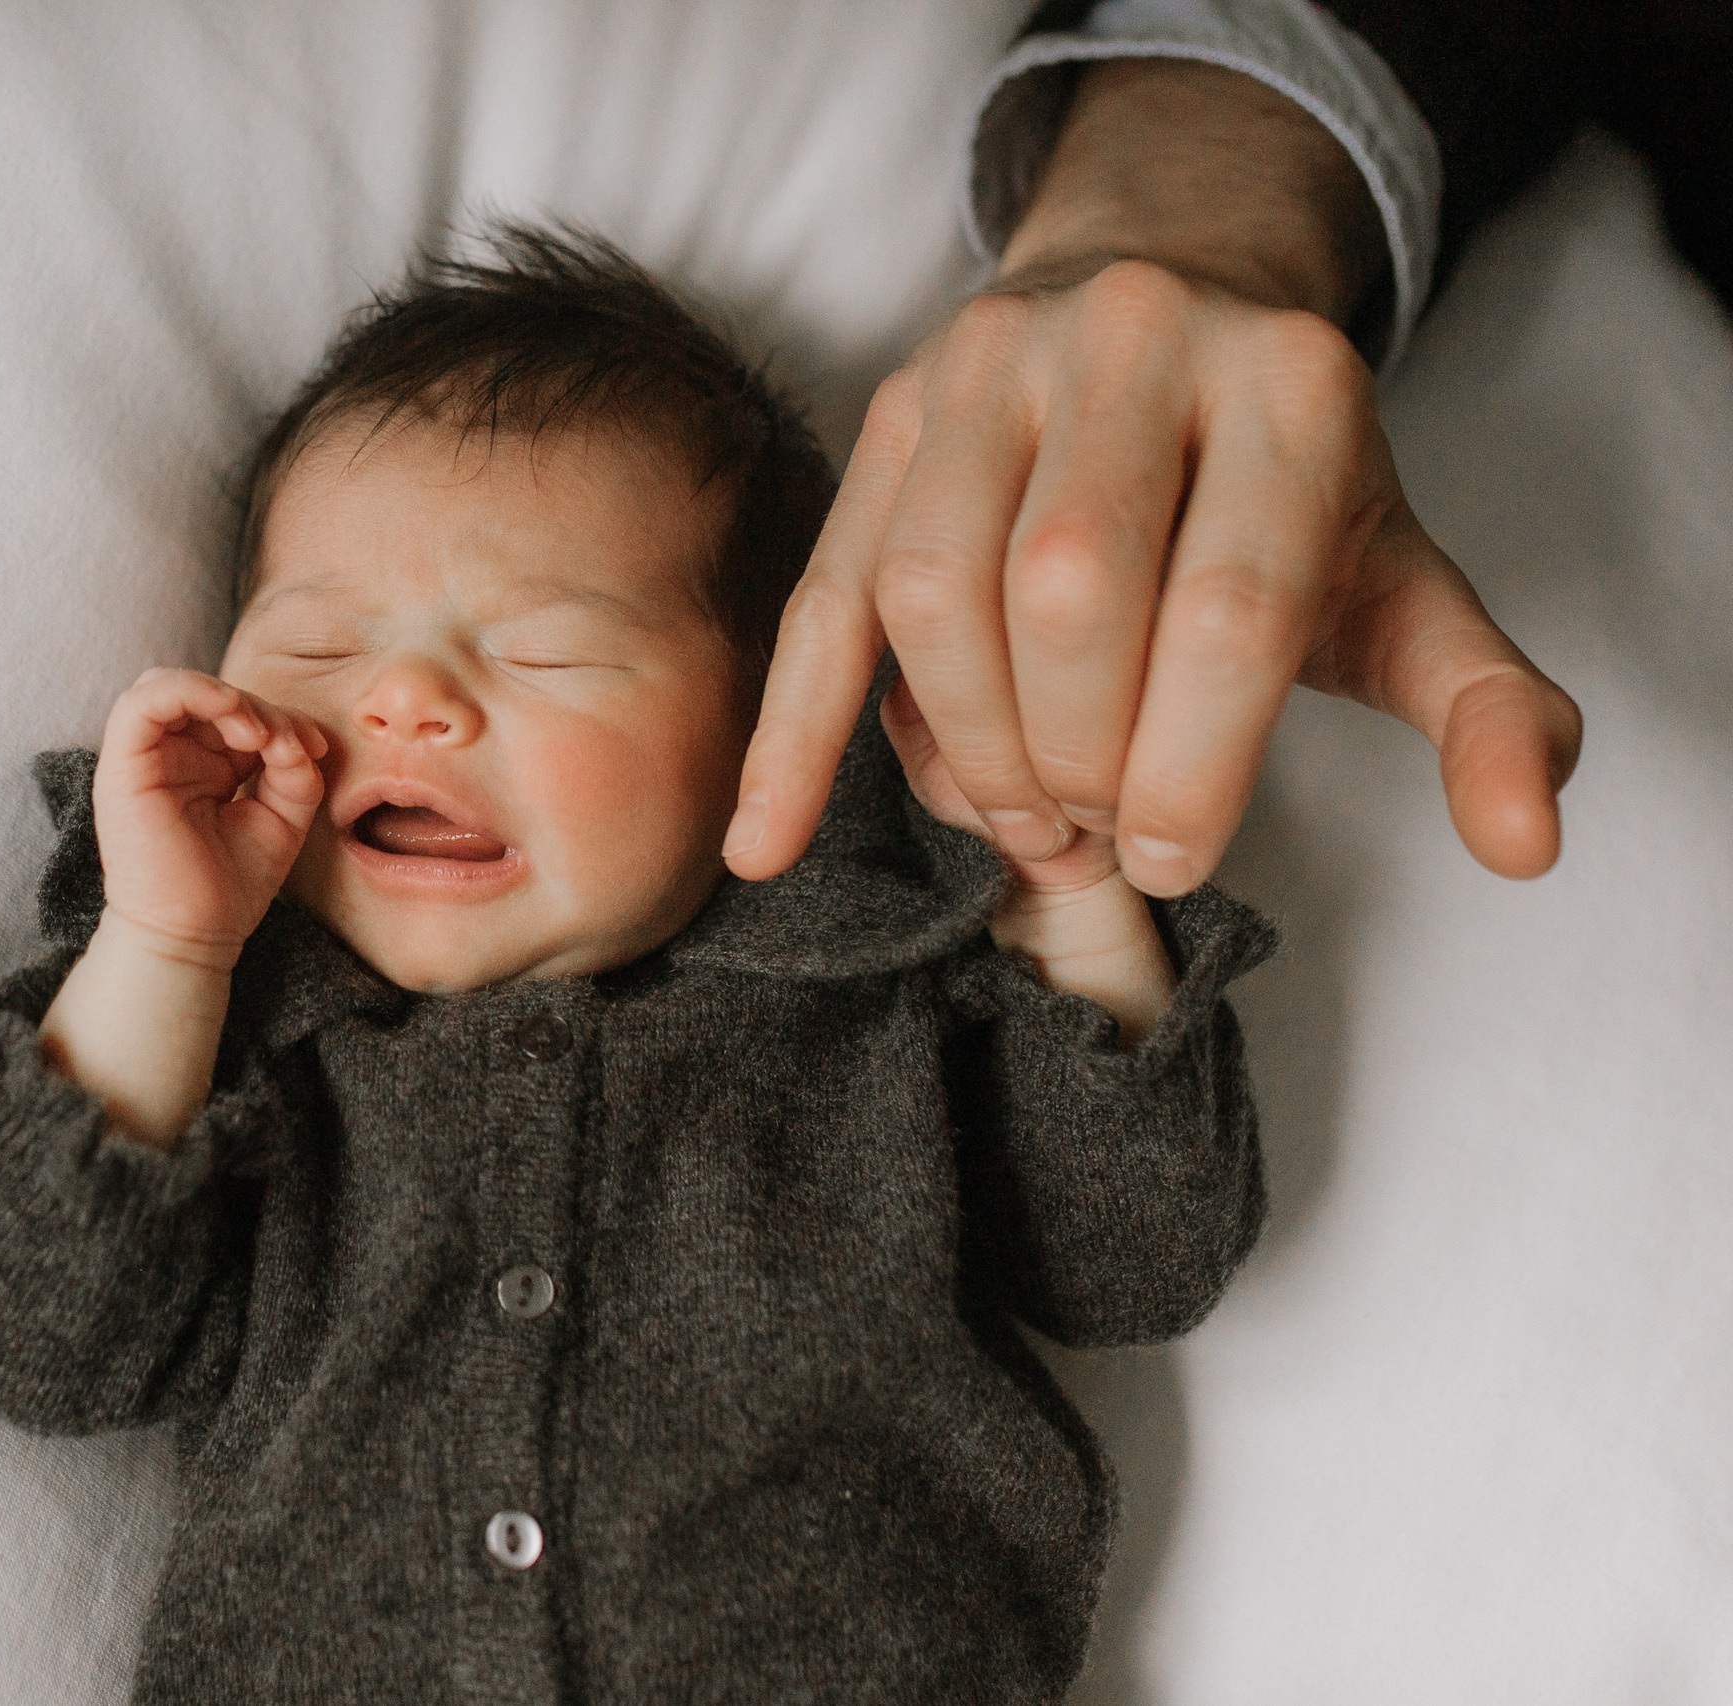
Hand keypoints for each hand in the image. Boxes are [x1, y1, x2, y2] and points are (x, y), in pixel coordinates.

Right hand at [92, 669, 329, 967]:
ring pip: (171, 684)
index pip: (233, 710)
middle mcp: (167, 755)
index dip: (278, 715)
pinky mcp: (121, 766)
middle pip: (207, 693)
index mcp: (201, 763)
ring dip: (226, 697)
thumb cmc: (231, 885)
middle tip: (289, 745)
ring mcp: (141, 758)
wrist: (195, 938)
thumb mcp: (281, 816)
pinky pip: (143, 701)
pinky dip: (192, 693)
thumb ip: (292, 769)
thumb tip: (296, 736)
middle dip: (258, 707)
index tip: (313, 749)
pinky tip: (238, 723)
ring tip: (259, 736)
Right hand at [722, 60, 1582, 897]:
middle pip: (1068, 597)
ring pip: (932, 591)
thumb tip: (1527, 842)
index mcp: (1287, 381)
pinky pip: (824, 595)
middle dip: (1078, 759)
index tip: (1175, 852)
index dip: (1191, 764)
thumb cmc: (1282, 483)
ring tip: (1018, 818)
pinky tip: (764, 844)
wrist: (1165, 302)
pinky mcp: (889, 411)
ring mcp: (989, 363)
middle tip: (1096, 832)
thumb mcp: (1401, 576)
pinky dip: (793, 735)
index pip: (1226, 604)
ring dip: (964, 750)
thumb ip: (1480, 705)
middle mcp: (1131, 340)